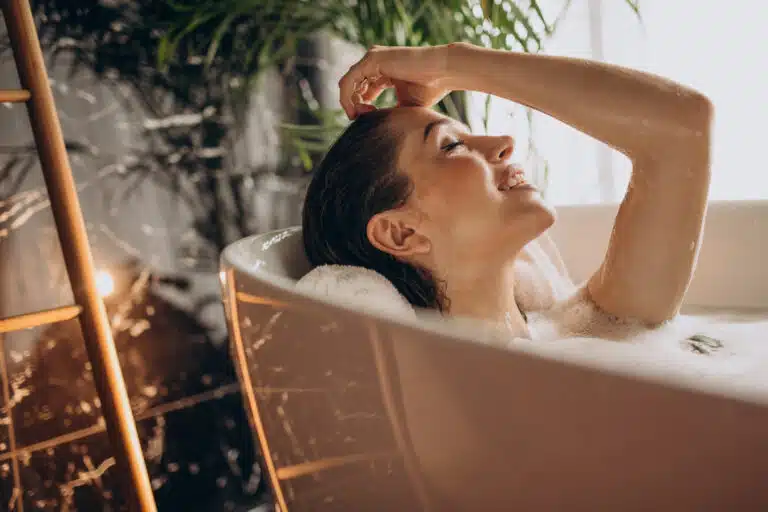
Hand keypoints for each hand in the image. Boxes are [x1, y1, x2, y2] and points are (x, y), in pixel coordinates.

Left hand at [338, 44, 458, 118]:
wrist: (443, 72)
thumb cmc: (430, 88)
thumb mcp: (404, 105)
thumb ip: (388, 113)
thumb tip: (377, 130)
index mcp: (383, 71)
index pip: (363, 89)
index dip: (361, 106)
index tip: (370, 119)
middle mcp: (375, 62)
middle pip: (353, 87)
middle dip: (354, 105)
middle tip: (362, 119)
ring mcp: (373, 58)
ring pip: (348, 83)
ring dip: (350, 103)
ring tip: (360, 116)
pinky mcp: (372, 59)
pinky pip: (349, 81)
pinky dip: (348, 97)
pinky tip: (354, 110)